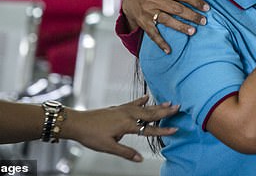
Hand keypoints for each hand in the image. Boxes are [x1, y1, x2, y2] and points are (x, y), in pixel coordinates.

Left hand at [62, 95, 178, 161]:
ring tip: (169, 102)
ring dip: (157, 105)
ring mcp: (122, 109)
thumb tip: (140, 159)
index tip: (175, 129)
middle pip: (150, 113)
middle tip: (179, 107)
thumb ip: (126, 152)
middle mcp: (127, 114)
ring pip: (144, 107)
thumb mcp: (108, 147)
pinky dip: (141, 100)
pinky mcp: (117, 108)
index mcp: (126, 124)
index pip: (149, 129)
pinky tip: (147, 97)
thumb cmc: (91, 135)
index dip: (163, 130)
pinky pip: (133, 103)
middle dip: (165, 111)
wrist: (77, 122)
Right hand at [122, 0, 209, 52]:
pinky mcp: (143, 23)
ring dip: (180, 27)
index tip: (206, 8)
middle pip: (176, 8)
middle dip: (192, 15)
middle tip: (203, 21)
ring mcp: (148, 12)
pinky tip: (168, 50)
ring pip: (167, 20)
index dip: (195, 1)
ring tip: (193, 31)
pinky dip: (160, 42)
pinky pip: (152, 34)